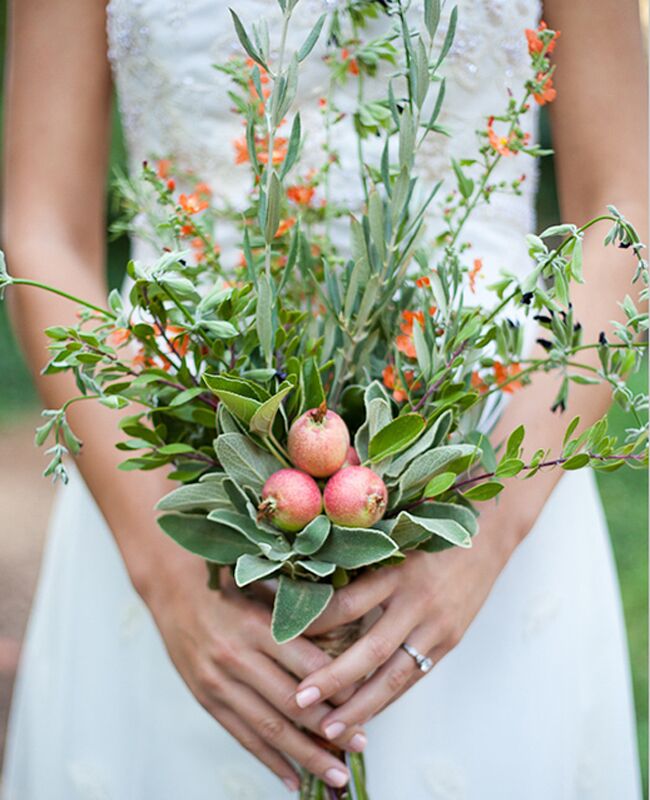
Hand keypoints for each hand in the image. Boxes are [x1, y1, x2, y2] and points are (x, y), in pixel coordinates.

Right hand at [145, 556, 366, 790]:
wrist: (172, 586)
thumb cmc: (228, 580)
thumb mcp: (263, 586)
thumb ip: (297, 611)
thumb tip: (347, 632)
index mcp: (257, 624)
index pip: (306, 663)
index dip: (338, 685)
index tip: (366, 699)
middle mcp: (237, 657)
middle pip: (291, 702)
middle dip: (330, 728)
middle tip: (361, 743)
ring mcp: (219, 682)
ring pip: (268, 727)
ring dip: (305, 755)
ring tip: (336, 774)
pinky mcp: (206, 699)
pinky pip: (242, 736)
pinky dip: (269, 760)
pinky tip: (293, 779)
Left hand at [293, 526, 513, 739]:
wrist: (486, 538)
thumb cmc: (429, 534)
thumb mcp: (394, 542)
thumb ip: (360, 565)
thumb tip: (308, 586)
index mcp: (396, 572)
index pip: (348, 604)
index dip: (316, 624)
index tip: (283, 638)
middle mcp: (416, 602)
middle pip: (370, 650)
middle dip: (333, 680)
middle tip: (298, 701)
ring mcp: (436, 626)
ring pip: (394, 675)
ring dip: (360, 707)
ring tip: (329, 729)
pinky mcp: (449, 641)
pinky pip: (413, 677)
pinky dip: (387, 699)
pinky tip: (364, 716)